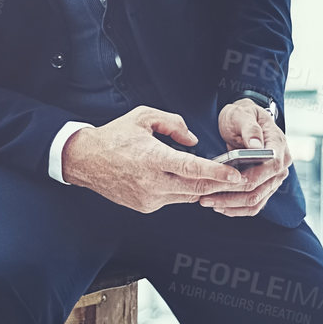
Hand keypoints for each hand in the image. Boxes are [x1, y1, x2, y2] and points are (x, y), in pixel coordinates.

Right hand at [61, 106, 245, 211]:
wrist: (86, 160)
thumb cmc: (115, 137)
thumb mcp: (143, 117)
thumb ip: (173, 124)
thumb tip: (193, 142)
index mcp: (152, 158)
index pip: (192, 169)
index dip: (217, 173)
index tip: (235, 175)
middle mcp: (152, 182)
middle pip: (196, 188)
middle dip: (219, 184)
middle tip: (236, 178)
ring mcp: (149, 198)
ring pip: (187, 196)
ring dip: (202, 187)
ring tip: (214, 177)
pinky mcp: (146, 206)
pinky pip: (173, 199)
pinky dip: (183, 190)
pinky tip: (184, 180)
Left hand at [198, 100, 290, 215]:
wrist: (244, 120)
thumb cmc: (243, 115)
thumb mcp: (242, 115)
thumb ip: (250, 129)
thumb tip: (256, 146)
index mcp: (279, 146)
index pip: (268, 169)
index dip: (248, 178)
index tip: (225, 182)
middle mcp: (280, 166)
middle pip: (259, 190)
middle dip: (232, 196)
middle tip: (206, 197)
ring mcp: (273, 179)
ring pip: (255, 202)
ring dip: (231, 206)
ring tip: (208, 203)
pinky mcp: (264, 187)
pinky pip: (253, 205)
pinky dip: (236, 209)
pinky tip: (219, 207)